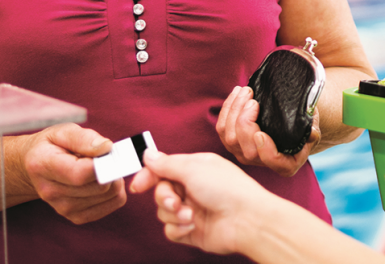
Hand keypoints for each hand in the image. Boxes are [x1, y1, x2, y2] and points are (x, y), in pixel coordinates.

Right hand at [21, 123, 126, 223]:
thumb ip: (83, 138)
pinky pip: (110, 205)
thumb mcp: (63, 131)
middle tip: (105, 156)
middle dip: (111, 168)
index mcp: (43, 166)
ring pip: (108, 196)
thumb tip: (106, 148)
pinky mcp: (75, 216)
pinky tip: (103, 180)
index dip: (102, 164)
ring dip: (114, 179)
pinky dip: (114, 192)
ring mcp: (62, 208)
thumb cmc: (51, 146)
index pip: (80, 174)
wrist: (33, 168)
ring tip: (102, 167)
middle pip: (98, 187)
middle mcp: (50, 192)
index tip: (109, 151)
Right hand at [130, 151, 268, 255]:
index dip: (148, 176)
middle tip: (175, 201)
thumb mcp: (193, 168)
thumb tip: (148, 154)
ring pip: (163, 212)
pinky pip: (170, 231)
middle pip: (161, 191)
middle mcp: (192, 188)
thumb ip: (167, 163)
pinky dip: (177, 229)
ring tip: (190, 215)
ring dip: (173, 214)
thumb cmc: (227, 188)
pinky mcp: (192, 231)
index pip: (163, 169)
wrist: (247, 220)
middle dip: (164, 197)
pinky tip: (191, 226)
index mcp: (194, 168)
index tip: (138, 186)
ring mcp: (192, 209)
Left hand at [215, 86, 320, 177]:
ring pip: (229, 137)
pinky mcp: (233, 142)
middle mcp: (261, 162)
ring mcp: (244, 153)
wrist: (290, 120)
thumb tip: (312, 134)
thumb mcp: (312, 126)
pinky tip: (237, 94)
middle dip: (244, 121)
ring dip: (234, 110)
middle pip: (244, 149)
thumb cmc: (303, 124)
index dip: (264, 149)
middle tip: (252, 98)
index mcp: (285, 164)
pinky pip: (222, 128)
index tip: (260, 133)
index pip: (272, 161)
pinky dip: (227, 109)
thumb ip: (311, 130)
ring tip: (245, 90)